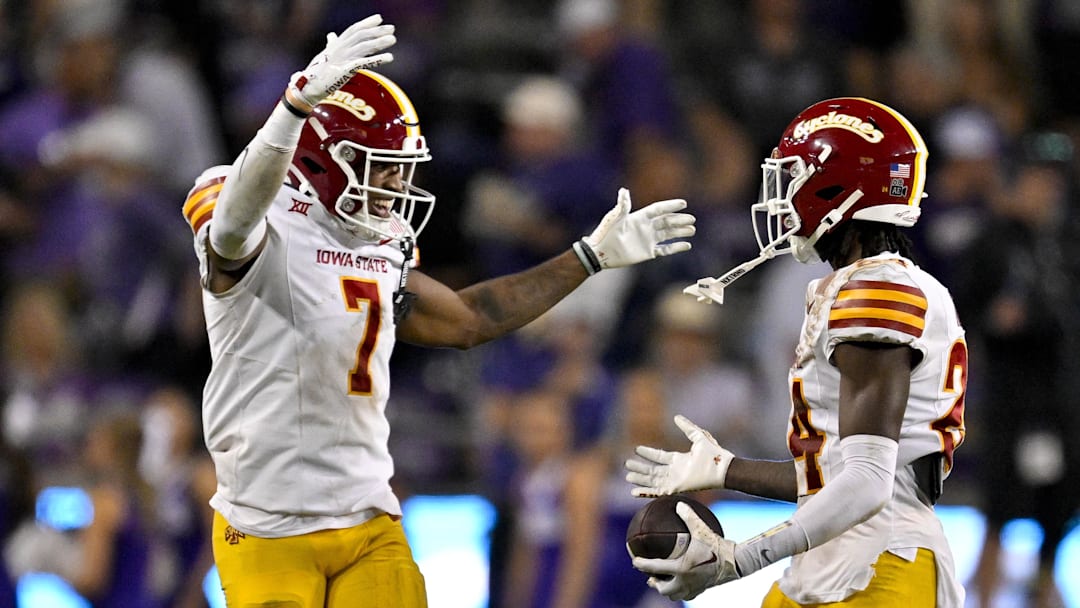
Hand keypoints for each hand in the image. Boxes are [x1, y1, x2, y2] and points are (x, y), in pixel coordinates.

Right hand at [286, 15, 395, 112]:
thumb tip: (331, 35)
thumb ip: (331, 44)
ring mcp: (342, 59)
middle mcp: (339, 49)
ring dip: (379, 42)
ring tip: (393, 39)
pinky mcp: (345, 70)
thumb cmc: (316, 73)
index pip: (353, 30)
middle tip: (391, 28)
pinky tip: (390, 57)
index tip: (379, 18)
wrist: (307, 88)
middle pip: (361, 36)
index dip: (366, 23)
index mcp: (336, 45)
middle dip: (376, 31)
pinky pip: (364, 62)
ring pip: (364, 46)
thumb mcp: (325, 55)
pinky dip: (378, 59)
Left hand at [573, 188, 694, 273]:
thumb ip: (623, 205)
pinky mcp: (649, 252)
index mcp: (640, 217)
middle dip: (679, 220)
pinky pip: (666, 249)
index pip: (658, 209)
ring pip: (669, 234)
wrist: (601, 252)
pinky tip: (687, 245)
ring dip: (680, 232)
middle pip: (666, 222)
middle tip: (692, 219)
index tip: (683, 203)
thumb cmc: (606, 233)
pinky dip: (676, 247)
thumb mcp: (615, 218)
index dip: (670, 206)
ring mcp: (648, 240)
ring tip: (692, 230)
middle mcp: (646, 227)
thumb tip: (624, 190)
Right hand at [625, 415, 733, 496]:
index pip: (659, 457)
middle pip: (653, 470)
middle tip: (626, 464)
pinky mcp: (677, 488)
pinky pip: (658, 491)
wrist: (723, 467)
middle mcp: (675, 471)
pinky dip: (646, 492)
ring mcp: (675, 480)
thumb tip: (676, 417)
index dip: (648, 453)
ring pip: (653, 480)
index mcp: (679, 460)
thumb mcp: (698, 436)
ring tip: (628, 476)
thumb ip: (687, 427)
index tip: (636, 449)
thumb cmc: (714, 453)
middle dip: (640, 468)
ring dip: (640, 479)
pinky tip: (635, 492)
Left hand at [632, 502, 738, 600]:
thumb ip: (688, 516)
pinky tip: (681, 582)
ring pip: (674, 595)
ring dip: (666, 589)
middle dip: (654, 582)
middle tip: (649, 575)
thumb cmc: (717, 546)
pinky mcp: (701, 590)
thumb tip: (679, 503)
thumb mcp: (701, 529)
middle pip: (662, 588)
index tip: (634, 561)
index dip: (641, 565)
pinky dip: (680, 590)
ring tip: (662, 581)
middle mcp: (684, 581)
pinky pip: (687, 595)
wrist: (735, 563)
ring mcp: (693, 588)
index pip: (654, 568)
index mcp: (680, 568)